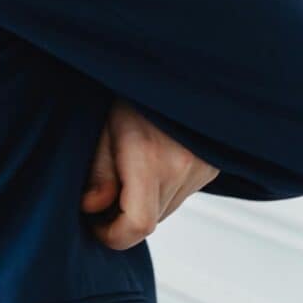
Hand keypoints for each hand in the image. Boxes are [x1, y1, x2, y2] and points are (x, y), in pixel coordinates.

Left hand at [82, 101, 218, 251]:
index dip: (112, 235)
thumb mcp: (102, 126)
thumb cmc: (132, 91)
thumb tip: (90, 208)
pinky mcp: (212, 167)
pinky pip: (180, 194)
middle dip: (121, 219)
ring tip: (123, 173)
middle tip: (100, 196)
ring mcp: (202, 170)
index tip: (92, 225)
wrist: (178, 67)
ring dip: (141, 205)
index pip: (137, 225)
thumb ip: (98, 171)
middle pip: (150, 221)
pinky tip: (147, 164)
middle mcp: (182, 170)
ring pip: (165, 210)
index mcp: (150, 161)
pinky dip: (160, 191)